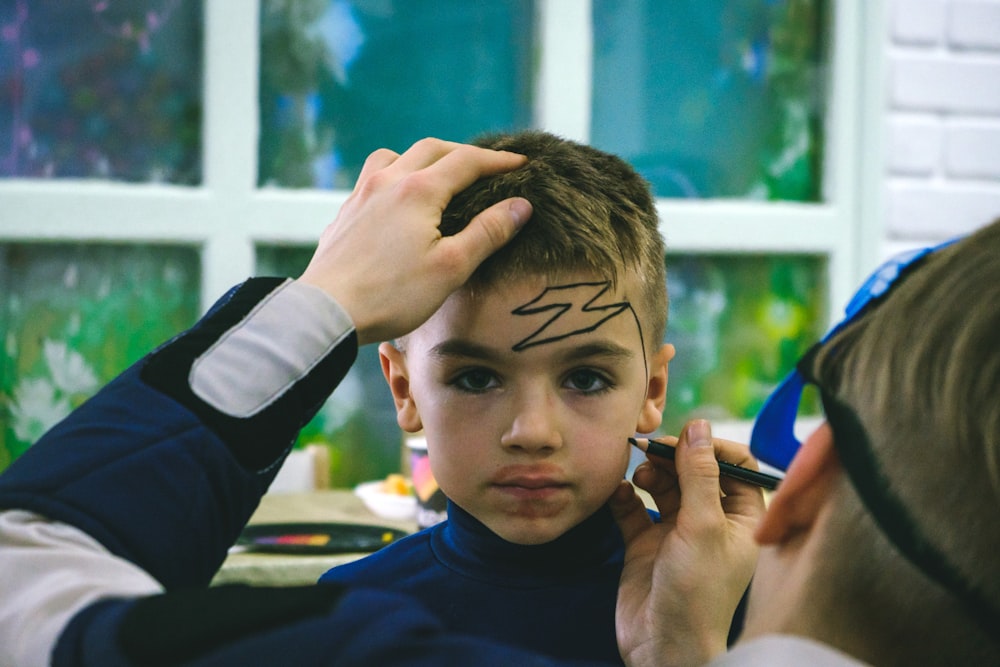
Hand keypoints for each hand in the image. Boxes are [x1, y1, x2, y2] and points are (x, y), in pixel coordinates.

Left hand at [297, 137, 531, 344]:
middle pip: (432, 149)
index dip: (498, 161)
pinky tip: (397, 201)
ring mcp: (361, 195)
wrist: (328, 310)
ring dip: (422, 158)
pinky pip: (372, 178)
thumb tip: (520, 205)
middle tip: (487, 166)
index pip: (467, 162)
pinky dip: (394, 176)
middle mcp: (388, 182)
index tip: (521, 164)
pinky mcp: (345, 214)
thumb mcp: (452, 267)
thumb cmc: (393, 294)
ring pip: (395, 156)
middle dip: (463, 153)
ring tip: (437, 175)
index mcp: (418, 191)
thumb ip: (488, 232)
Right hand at [611, 420, 764, 666]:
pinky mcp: (645, 544)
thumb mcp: (703, 526)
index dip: (712, 447)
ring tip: (641, 473)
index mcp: (741, 518)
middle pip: (695, 470)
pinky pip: (634, 508)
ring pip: (664, 484)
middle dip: (675, 456)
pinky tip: (619, 491)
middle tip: (651, 447)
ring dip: (651, 472)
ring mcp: (677, 532)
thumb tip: (699, 427)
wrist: (663, 647)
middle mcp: (711, 521)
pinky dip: (625, 495)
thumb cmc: (697, 593)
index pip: (736, 465)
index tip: (686, 438)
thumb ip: (699, 474)